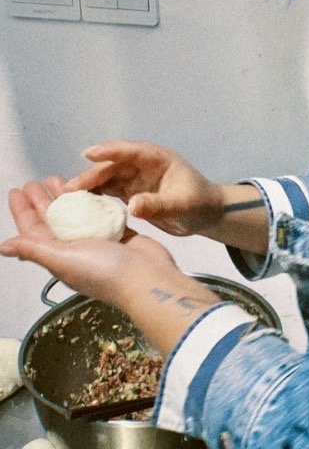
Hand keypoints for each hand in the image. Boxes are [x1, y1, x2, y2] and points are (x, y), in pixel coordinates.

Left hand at [2, 177, 224, 356]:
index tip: (17, 190)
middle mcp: (74, 248)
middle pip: (53, 220)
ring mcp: (97, 240)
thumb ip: (35, 250)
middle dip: (42, 200)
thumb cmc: (102, 270)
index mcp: (57, 255)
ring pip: (76, 215)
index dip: (24, 211)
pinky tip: (92, 189)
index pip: (33, 230)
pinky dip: (93, 201)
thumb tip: (3, 246)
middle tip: (36, 180)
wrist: (145, 278)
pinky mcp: (118, 233)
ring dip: (66, 198)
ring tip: (60, 178)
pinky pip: (101, 214)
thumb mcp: (64, 259)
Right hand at [64, 142, 223, 237]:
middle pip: (114, 166)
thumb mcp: (181, 205)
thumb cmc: (199, 204)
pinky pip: (110, 191)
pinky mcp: (132, 192)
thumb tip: (131, 206)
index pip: (132, 151)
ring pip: (108, 178)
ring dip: (89, 185)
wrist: (206, 214)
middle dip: (92, 174)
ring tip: (66, 198)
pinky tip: (79, 205)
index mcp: (159, 160)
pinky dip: (95, 196)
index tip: (88, 153)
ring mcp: (137, 178)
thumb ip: (157, 204)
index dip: (110, 151)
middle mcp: (145, 166)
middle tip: (68, 188)